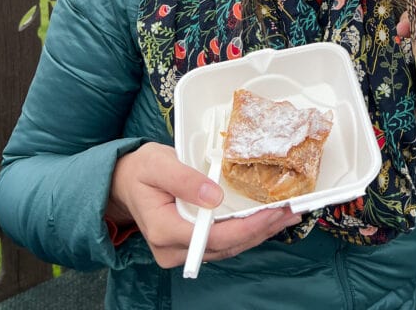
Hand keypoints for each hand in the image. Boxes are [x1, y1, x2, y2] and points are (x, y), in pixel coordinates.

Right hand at [107, 142, 301, 267]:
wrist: (126, 182)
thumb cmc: (141, 169)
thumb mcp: (158, 164)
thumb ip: (184, 179)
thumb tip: (214, 196)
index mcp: (163, 230)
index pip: (212, 236)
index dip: (245, 227)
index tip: (271, 213)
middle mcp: (174, 250)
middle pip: (225, 245)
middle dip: (260, 229)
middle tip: (290, 212)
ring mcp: (183, 251)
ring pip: (228, 247)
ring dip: (259, 232)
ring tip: (287, 215)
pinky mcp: (192, 244)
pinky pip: (224, 241)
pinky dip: (248, 230)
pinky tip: (268, 219)